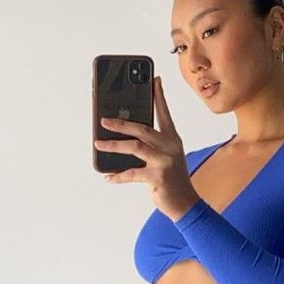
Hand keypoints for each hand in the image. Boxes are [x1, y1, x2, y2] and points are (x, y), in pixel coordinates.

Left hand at [94, 76, 200, 221]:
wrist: (185, 203)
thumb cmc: (172, 178)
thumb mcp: (166, 157)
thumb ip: (151, 145)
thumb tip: (124, 137)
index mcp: (172, 139)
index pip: (164, 113)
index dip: (159, 96)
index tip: (154, 79)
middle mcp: (169, 147)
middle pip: (143, 128)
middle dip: (121, 122)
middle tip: (103, 120)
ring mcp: (164, 162)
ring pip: (134, 147)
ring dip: (114, 145)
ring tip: (98, 143)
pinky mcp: (157, 177)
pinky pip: (131, 173)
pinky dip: (118, 175)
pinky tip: (108, 176)